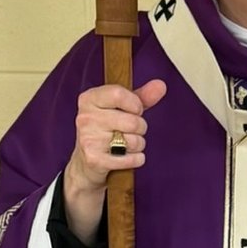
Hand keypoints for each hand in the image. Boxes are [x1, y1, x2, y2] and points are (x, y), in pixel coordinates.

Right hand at [62, 79, 166, 238]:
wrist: (86, 162)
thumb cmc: (106, 130)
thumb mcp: (121, 109)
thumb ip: (141, 97)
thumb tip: (161, 85)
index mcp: (89, 99)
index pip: (118, 94)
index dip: (135, 104)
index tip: (135, 109)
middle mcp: (86, 118)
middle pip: (133, 121)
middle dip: (140, 128)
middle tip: (130, 131)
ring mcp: (89, 139)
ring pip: (134, 141)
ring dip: (138, 145)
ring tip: (126, 144)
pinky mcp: (95, 160)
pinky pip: (132, 159)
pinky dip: (136, 159)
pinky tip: (126, 156)